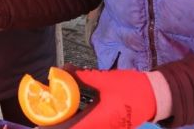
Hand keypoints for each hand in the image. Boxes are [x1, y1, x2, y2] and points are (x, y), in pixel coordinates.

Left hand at [41, 66, 155, 128]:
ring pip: (82, 128)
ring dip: (69, 123)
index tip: (38, 126)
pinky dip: (79, 120)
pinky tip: (73, 110)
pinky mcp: (110, 127)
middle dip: (59, 125)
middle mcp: (102, 128)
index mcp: (98, 120)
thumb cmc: (130, 87)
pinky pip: (90, 125)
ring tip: (54, 113)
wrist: (155, 96)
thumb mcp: (104, 79)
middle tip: (42, 118)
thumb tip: (60, 70)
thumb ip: (81, 76)